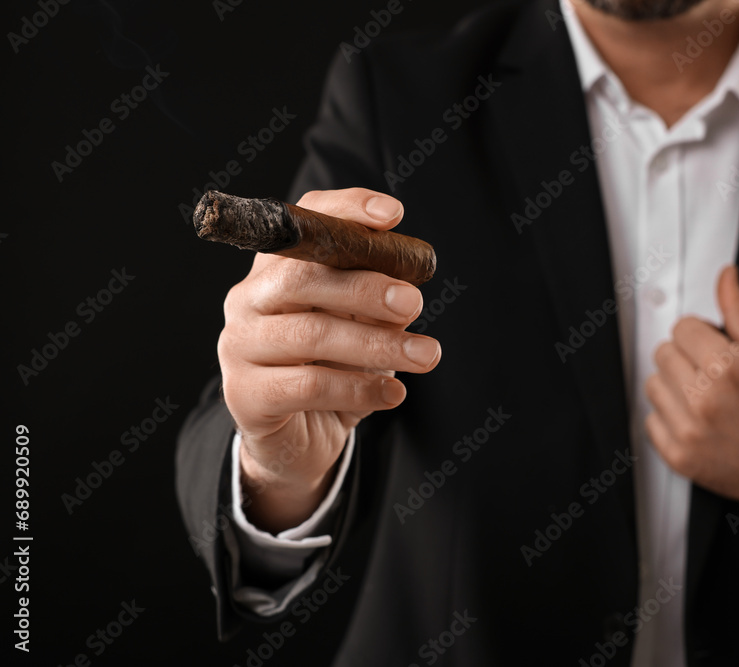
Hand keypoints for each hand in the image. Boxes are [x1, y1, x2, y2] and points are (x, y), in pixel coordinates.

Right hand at [218, 188, 441, 531]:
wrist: (301, 437)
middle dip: (365, 287)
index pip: (303, 222)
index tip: (394, 216)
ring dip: (378, 345)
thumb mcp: (362, 326)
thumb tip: (407, 292)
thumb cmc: (335, 368)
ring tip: (428, 355)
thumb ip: (378, 301)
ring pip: (310, 335)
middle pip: (301, 278)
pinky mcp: (245, 395)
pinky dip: (360, 388)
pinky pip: (308, 386)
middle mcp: (247, 299)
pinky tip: (395, 394)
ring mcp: (239, 346)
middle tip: (415, 303)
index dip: (346, 211)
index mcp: (276, 268)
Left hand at [643, 266, 738, 510]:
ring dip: (674, 386)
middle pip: (664, 353)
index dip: (700, 335)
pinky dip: (670, 419)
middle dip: (686, 358)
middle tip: (712, 374)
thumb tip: (726, 277)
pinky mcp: (678, 456)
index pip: (682, 328)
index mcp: (726, 368)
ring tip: (705, 398)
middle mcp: (703, 399)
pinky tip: (698, 421)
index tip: (713, 347)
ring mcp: (688, 430)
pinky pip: (652, 420)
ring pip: (653, 384)